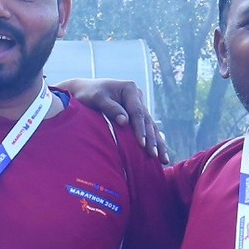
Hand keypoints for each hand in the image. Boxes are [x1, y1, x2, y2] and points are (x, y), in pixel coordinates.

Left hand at [51, 77, 169, 160]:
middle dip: (152, 139)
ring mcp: (138, 105)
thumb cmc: (88, 93)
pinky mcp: (136, 114)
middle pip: (147, 120)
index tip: (142, 144)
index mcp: (130, 89)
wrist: (84, 90)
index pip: (137, 112)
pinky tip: (160, 153)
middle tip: (155, 156)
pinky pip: (147, 128)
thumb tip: (125, 122)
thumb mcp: (97, 98)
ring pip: (151, 126)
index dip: (140, 129)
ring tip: (164, 159)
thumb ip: (111, 108)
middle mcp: (137, 96)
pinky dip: (153, 140)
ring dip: (158, 143)